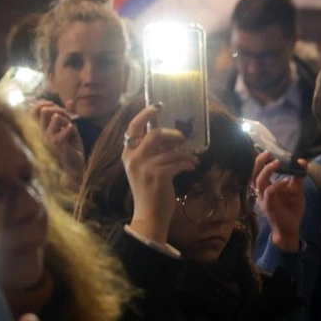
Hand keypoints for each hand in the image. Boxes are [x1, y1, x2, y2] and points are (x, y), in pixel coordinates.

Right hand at [31, 102, 83, 183]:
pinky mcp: (57, 145)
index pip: (33, 112)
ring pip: (56, 117)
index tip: (55, 107)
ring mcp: (48, 139)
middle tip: (68, 118)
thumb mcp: (69, 128)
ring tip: (71, 127)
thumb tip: (71, 101)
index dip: (43, 104)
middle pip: (45, 111)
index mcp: (42, 130)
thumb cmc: (71, 148)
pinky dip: (71, 128)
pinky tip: (72, 131)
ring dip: (67, 119)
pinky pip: (65, 129)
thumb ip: (68, 115)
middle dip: (59, 109)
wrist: (74, 166)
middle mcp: (42, 134)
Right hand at [122, 105, 197, 243]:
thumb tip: (169, 135)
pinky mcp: (158, 176)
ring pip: (170, 150)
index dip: (146, 113)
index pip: (133, 127)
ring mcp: (144, 167)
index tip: (159, 105)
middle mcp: (133, 158)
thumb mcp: (143, 168)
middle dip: (173, 134)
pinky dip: (187, 163)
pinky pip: (177, 162)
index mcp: (127, 154)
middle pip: (155, 134)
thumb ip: (150, 151)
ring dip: (185, 154)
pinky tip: (192, 167)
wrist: (149, 215)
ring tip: (192, 159)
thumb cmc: (149, 190)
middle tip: (184, 138)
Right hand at [252, 151, 305, 251]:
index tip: (265, 149)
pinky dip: (277, 185)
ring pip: (259, 182)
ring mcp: (263, 199)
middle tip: (268, 152)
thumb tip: (302, 161)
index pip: (257, 171)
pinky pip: (269, 193)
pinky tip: (286, 180)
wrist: (291, 228)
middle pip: (253, 174)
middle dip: (259, 162)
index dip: (258, 161)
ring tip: (277, 162)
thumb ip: (298, 176)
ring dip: (267, 171)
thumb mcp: (296, 190)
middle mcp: (261, 192)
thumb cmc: (291, 209)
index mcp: (266, 187)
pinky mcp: (269, 206)